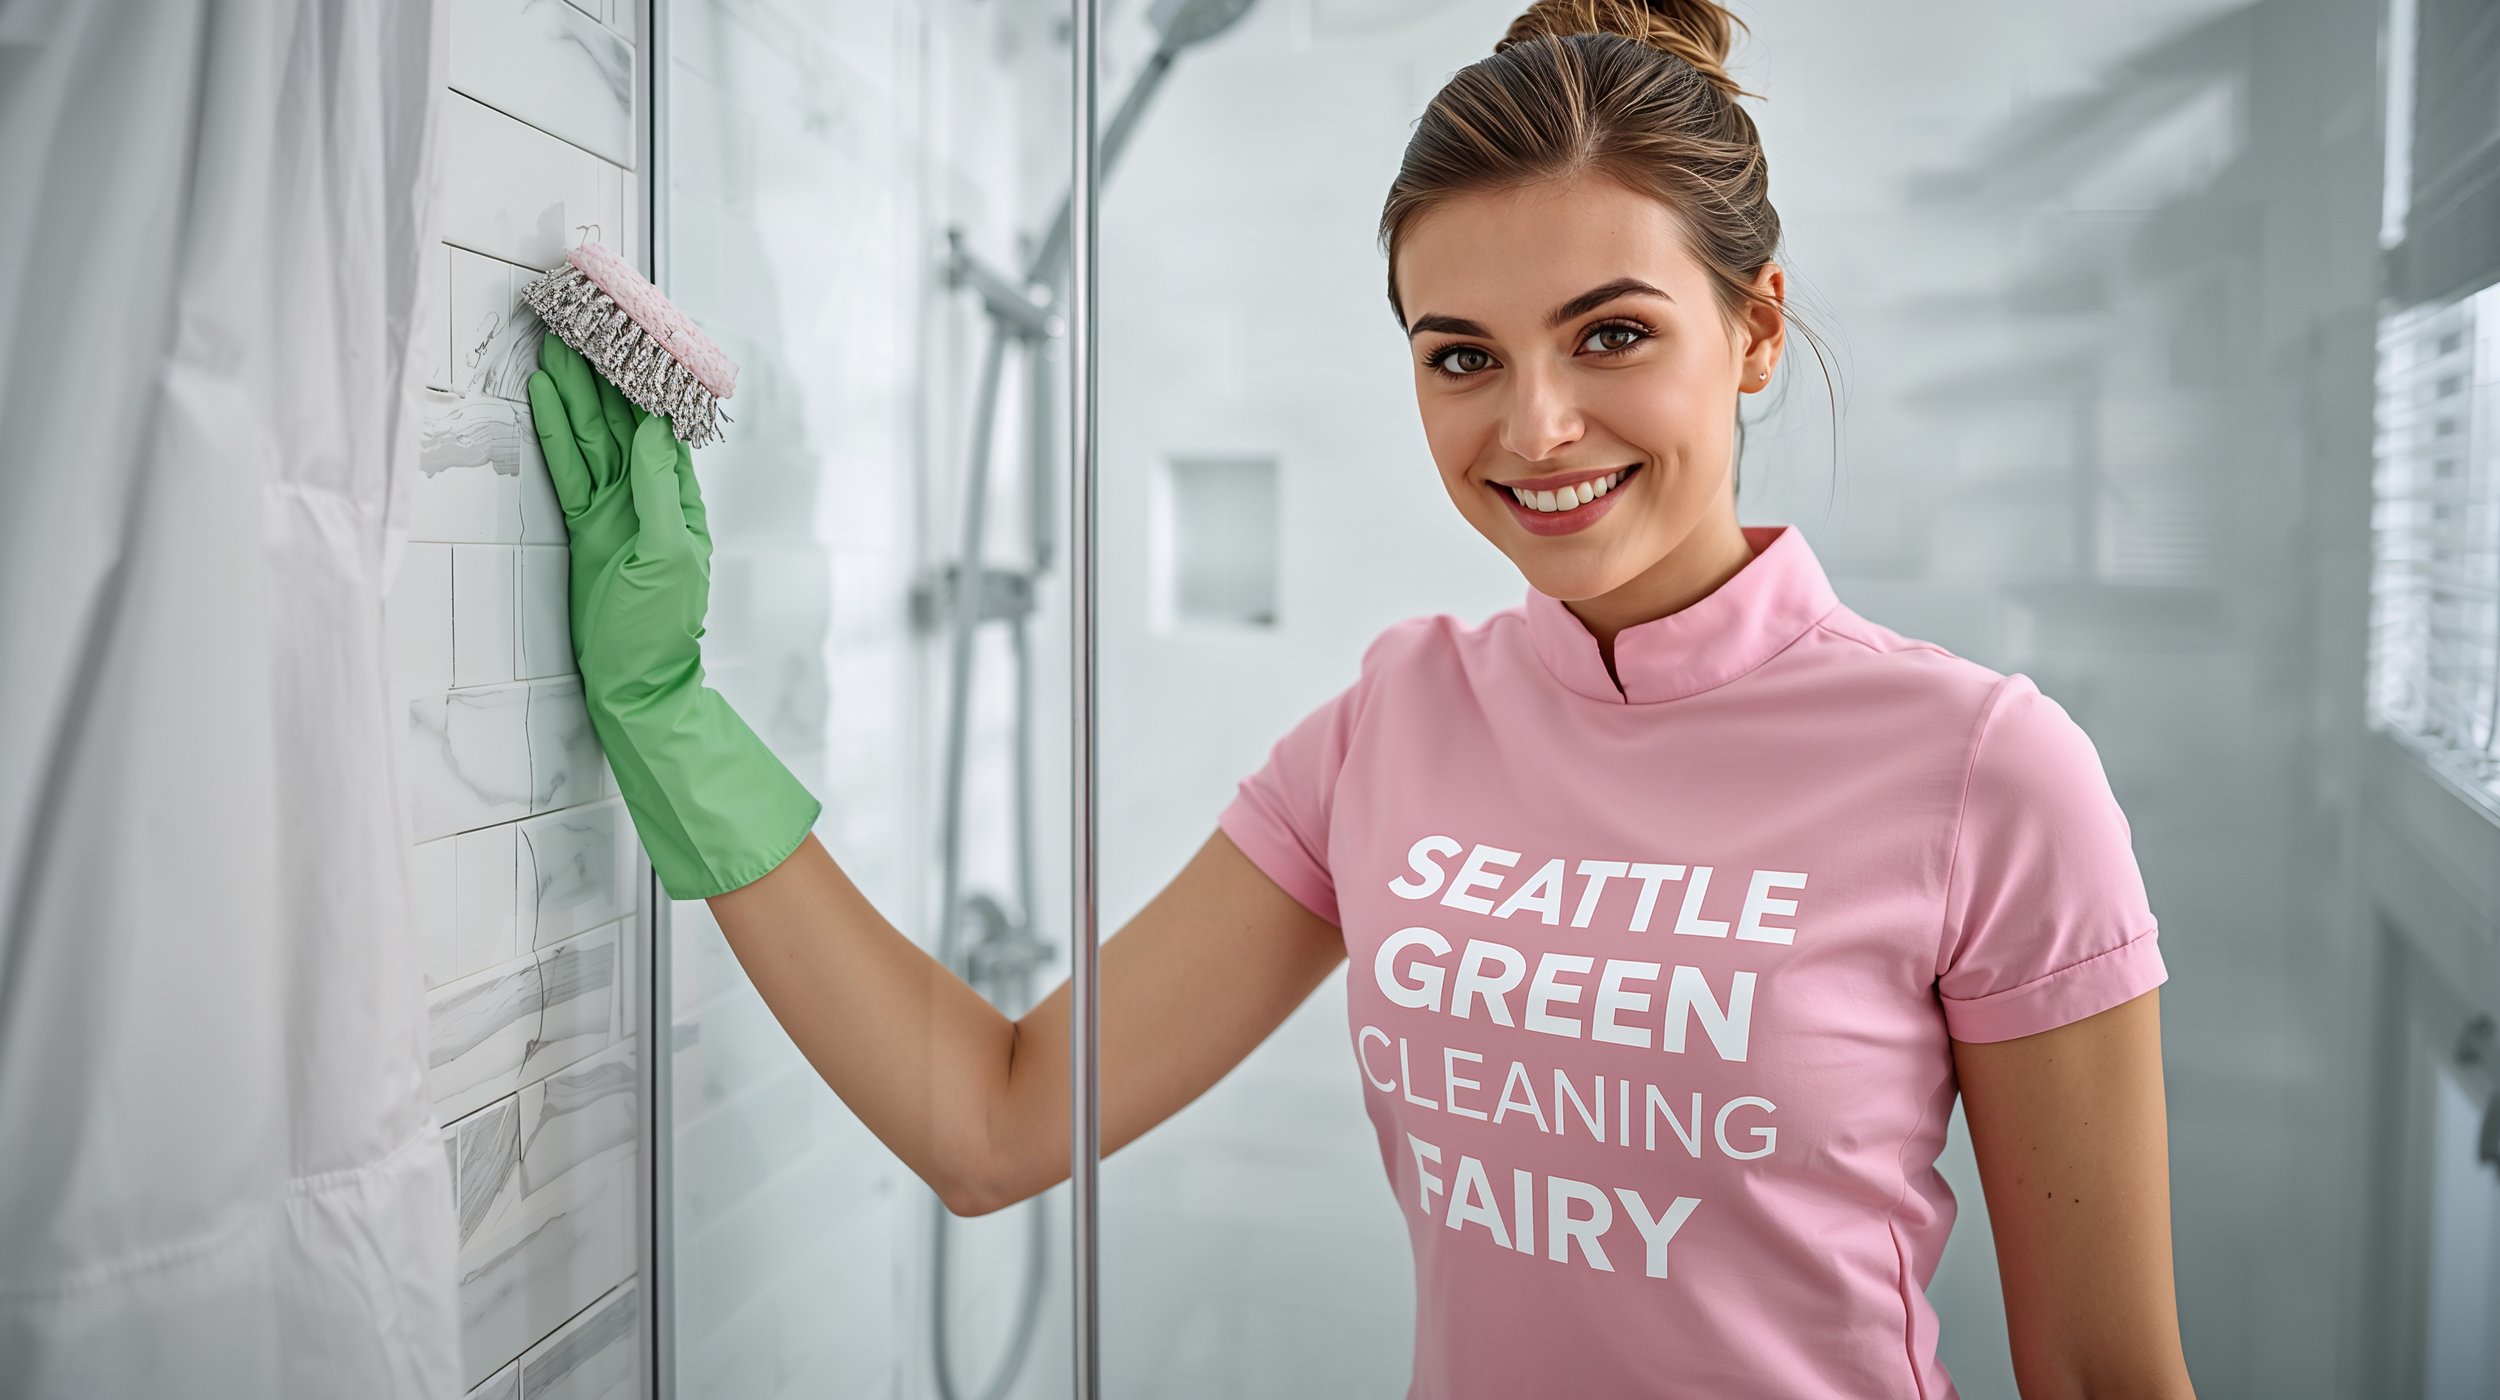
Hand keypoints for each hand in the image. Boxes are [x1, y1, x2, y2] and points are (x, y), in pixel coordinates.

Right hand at [525, 335, 711, 714]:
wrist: (635, 681)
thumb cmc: (662, 629)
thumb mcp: (667, 556)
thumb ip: (658, 491)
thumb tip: (655, 432)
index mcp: (678, 498)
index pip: (660, 426)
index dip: (645, 382)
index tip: (631, 337)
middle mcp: (646, 495)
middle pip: (619, 421)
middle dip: (601, 375)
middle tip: (583, 327)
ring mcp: (613, 508)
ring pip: (590, 437)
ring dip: (574, 393)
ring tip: (557, 347)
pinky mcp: (585, 524)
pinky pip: (568, 469)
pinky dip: (556, 434)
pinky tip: (544, 399)